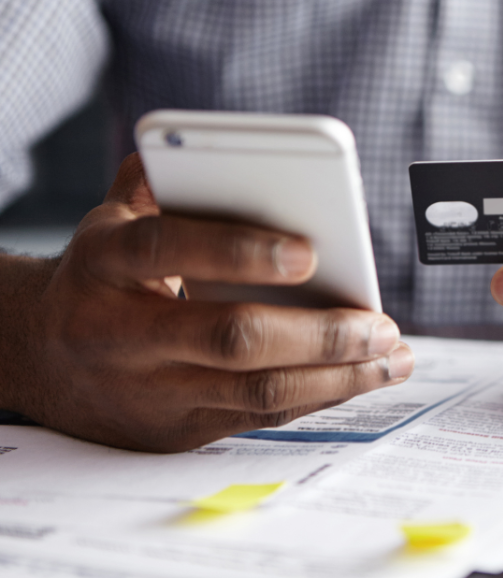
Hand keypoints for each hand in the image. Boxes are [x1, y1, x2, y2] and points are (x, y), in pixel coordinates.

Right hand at [5, 154, 411, 451]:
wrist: (35, 358)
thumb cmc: (102, 275)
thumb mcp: (112, 217)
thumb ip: (163, 177)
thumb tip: (227, 147)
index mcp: (105, 261)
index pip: (169, 248)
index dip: (240, 250)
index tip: (311, 251)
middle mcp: (120, 332)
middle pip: (230, 338)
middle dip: (319, 333)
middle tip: (380, 323)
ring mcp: (149, 390)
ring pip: (256, 391)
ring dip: (338, 376)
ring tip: (391, 357)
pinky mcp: (175, 429)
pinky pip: (259, 417)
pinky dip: (319, 397)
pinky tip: (360, 377)